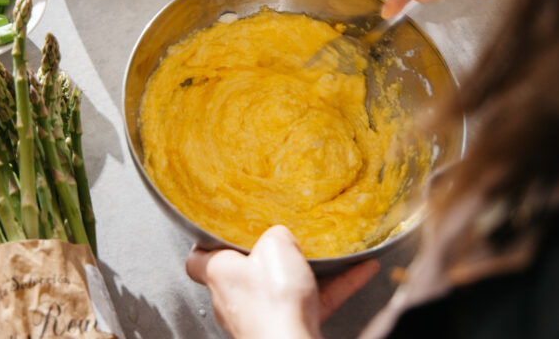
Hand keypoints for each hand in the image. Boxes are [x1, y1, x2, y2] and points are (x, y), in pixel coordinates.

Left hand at [186, 225, 379, 338]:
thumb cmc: (273, 302)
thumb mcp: (275, 245)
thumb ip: (276, 234)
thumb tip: (280, 235)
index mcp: (219, 273)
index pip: (198, 259)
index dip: (209, 243)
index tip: (222, 230)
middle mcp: (233, 299)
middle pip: (244, 272)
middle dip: (266, 257)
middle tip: (284, 240)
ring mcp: (258, 318)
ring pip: (282, 288)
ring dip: (307, 272)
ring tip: (331, 253)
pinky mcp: (286, 330)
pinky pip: (313, 302)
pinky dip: (335, 286)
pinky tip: (360, 269)